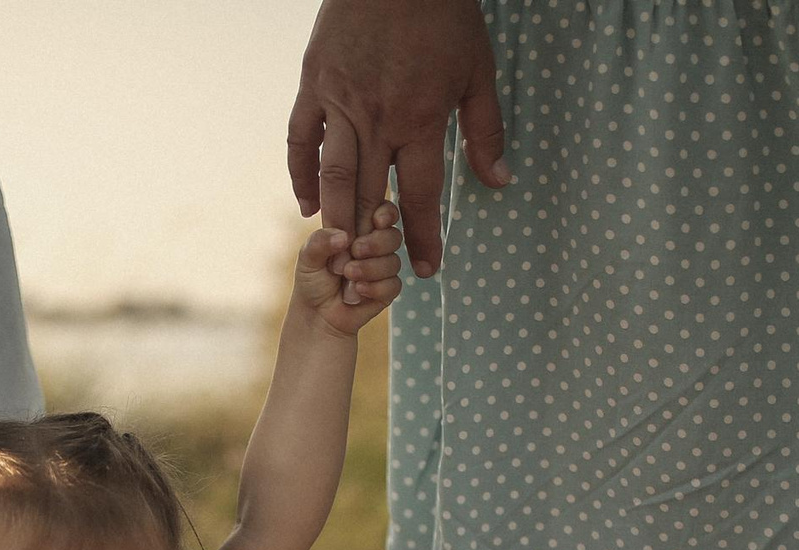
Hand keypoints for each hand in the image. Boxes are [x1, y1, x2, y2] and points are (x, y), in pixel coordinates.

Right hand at [287, 0, 506, 277]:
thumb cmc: (444, 15)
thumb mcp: (478, 71)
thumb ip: (486, 130)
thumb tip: (498, 181)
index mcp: (419, 119)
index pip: (419, 196)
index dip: (422, 237)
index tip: (426, 270)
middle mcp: (377, 119)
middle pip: (369, 197)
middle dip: (371, 243)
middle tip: (372, 274)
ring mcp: (340, 102)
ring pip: (332, 176)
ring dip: (336, 219)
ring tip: (342, 251)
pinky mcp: (313, 84)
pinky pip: (300, 140)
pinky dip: (300, 175)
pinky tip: (308, 205)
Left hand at [292, 202, 404, 336]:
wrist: (317, 316)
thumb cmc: (312, 281)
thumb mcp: (307, 257)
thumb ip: (320, 241)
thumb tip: (343, 236)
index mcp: (358, 229)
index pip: (382, 211)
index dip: (385, 213)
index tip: (377, 220)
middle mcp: (375, 246)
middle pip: (393, 235)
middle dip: (376, 243)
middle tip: (356, 251)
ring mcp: (383, 268)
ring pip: (394, 261)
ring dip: (371, 269)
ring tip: (348, 275)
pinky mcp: (387, 290)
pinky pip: (393, 285)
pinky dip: (375, 288)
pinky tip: (358, 292)